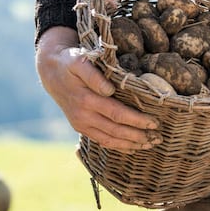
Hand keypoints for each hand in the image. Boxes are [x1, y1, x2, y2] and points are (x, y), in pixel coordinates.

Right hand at [35, 26, 162, 151]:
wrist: (51, 71)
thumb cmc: (70, 63)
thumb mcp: (79, 61)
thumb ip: (93, 75)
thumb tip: (109, 90)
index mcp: (85, 100)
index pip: (116, 114)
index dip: (136, 120)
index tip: (154, 122)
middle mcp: (83, 116)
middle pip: (115, 130)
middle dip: (138, 136)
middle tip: (158, 138)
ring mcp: (81, 124)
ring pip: (109, 139)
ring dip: (130, 145)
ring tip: (149, 145)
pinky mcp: (80, 127)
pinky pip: (101, 140)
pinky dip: (117, 146)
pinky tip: (131, 148)